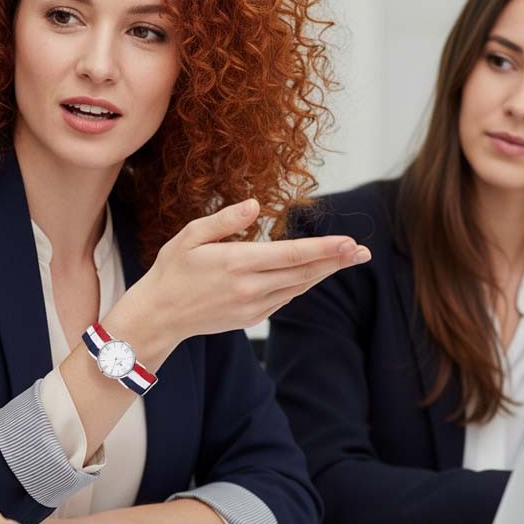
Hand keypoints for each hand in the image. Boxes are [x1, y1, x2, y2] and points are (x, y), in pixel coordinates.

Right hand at [107, 198, 370, 357]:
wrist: (159, 315)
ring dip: (324, 273)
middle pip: (304, 273)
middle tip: (363, 252)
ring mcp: (252, 306)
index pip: (292, 254)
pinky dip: (301, 284)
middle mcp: (250, 287)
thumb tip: (255, 205)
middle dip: (337, 261)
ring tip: (347, 259)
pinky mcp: (251, 318)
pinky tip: (312, 273)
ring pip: (298, 287)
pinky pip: (284, 299)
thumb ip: (225, 220)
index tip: (350, 242)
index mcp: (236, 262)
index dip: (324, 249)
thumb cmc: (173, 270)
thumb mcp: (190, 236)